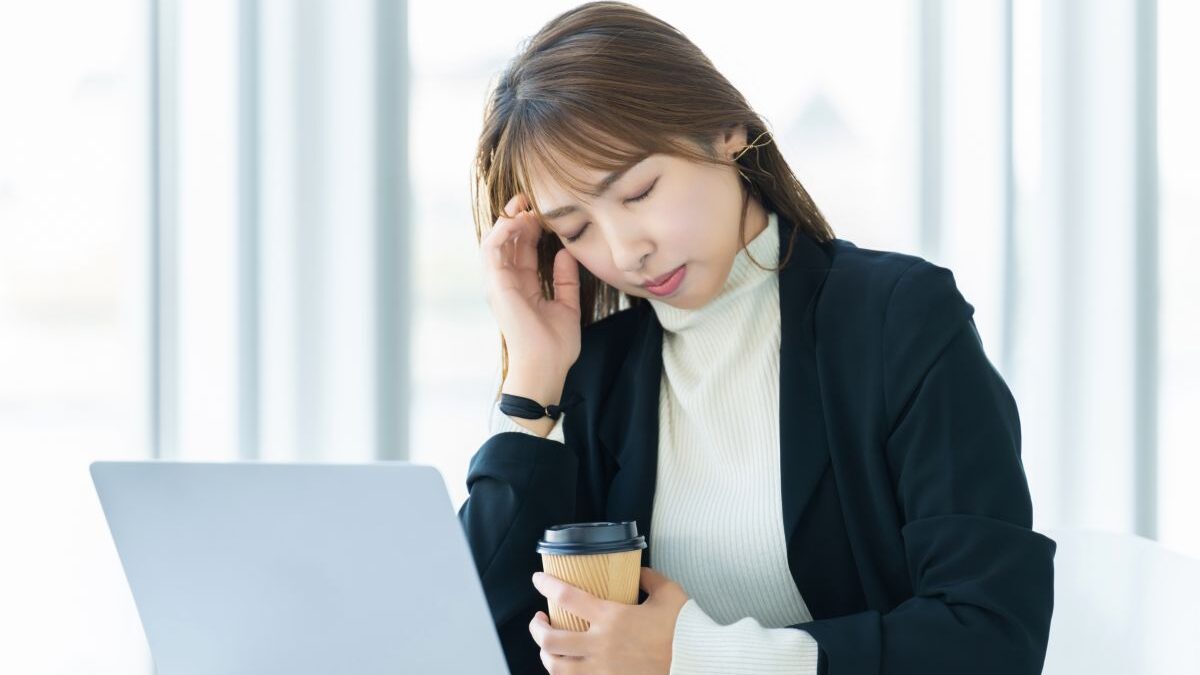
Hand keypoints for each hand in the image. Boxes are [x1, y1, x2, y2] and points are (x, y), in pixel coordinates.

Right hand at [480, 192, 581, 382]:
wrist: (546, 367)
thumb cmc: (556, 345)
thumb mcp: (567, 305)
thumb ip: (565, 279)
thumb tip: (566, 252)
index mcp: (522, 287)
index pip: (522, 249)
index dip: (531, 228)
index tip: (546, 212)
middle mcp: (507, 283)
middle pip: (507, 241)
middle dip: (517, 217)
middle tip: (533, 200)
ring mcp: (499, 284)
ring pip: (495, 240)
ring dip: (508, 220)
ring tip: (525, 206)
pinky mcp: (496, 285)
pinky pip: (492, 250)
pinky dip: (502, 231)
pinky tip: (518, 219)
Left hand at [528, 566, 689, 673]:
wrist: (698, 664)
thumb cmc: (686, 630)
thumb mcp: (669, 594)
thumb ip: (650, 579)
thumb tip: (639, 572)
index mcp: (612, 617)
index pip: (566, 597)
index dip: (546, 585)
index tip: (538, 579)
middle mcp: (601, 645)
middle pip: (550, 639)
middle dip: (537, 628)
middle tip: (539, 619)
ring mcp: (603, 670)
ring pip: (557, 668)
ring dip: (546, 656)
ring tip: (548, 647)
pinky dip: (567, 674)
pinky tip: (569, 667)